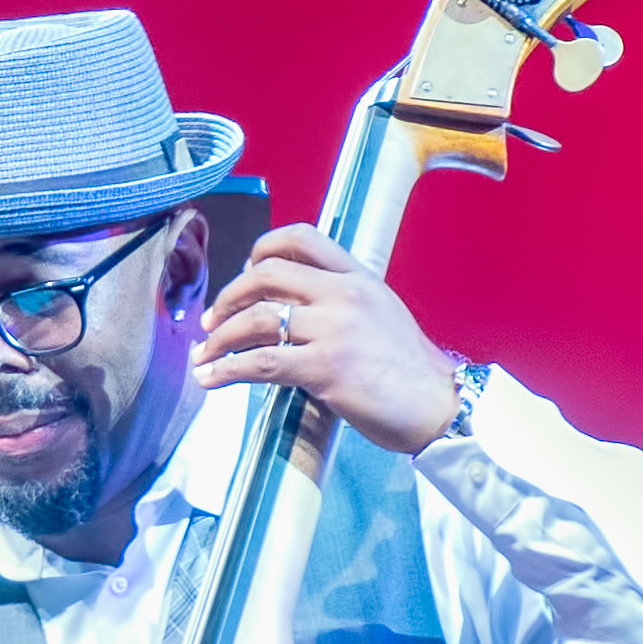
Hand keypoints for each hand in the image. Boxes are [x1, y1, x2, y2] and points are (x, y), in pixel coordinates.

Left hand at [187, 226, 468, 453]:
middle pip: (266, 274)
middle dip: (228, 296)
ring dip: (219, 337)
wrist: (439, 405)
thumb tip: (289, 309)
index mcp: (358, 277)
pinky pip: (261, 362)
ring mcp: (333, 330)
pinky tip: (210, 380)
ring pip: (256, 318)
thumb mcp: (381, 314)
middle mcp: (343, 295)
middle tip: (211, 321)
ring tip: (203, 356)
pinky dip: (226, 370)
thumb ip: (339, 302)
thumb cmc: (410, 370)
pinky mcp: (324, 368)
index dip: (261, 248)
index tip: (244, 271)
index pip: (301, 238)